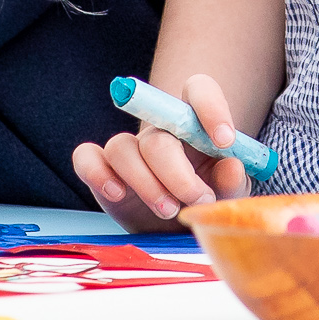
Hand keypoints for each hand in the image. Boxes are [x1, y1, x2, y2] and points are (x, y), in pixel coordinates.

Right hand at [68, 72, 249, 225]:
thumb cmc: (207, 201)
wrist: (177, 229)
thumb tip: (231, 164)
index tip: (224, 141)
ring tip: (169, 210)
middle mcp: (159, 130)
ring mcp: (129, 151)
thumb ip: (233, 180)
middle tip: (198, 199)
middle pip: (157, 135)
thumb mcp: (230, 193)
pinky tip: (117, 194)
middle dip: (176, 172)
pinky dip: (96, 173)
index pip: (198, 90)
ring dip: (145, 182)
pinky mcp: (102, 171)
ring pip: (122, 147)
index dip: (209, 107)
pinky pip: (85, 157)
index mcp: (195, 123)